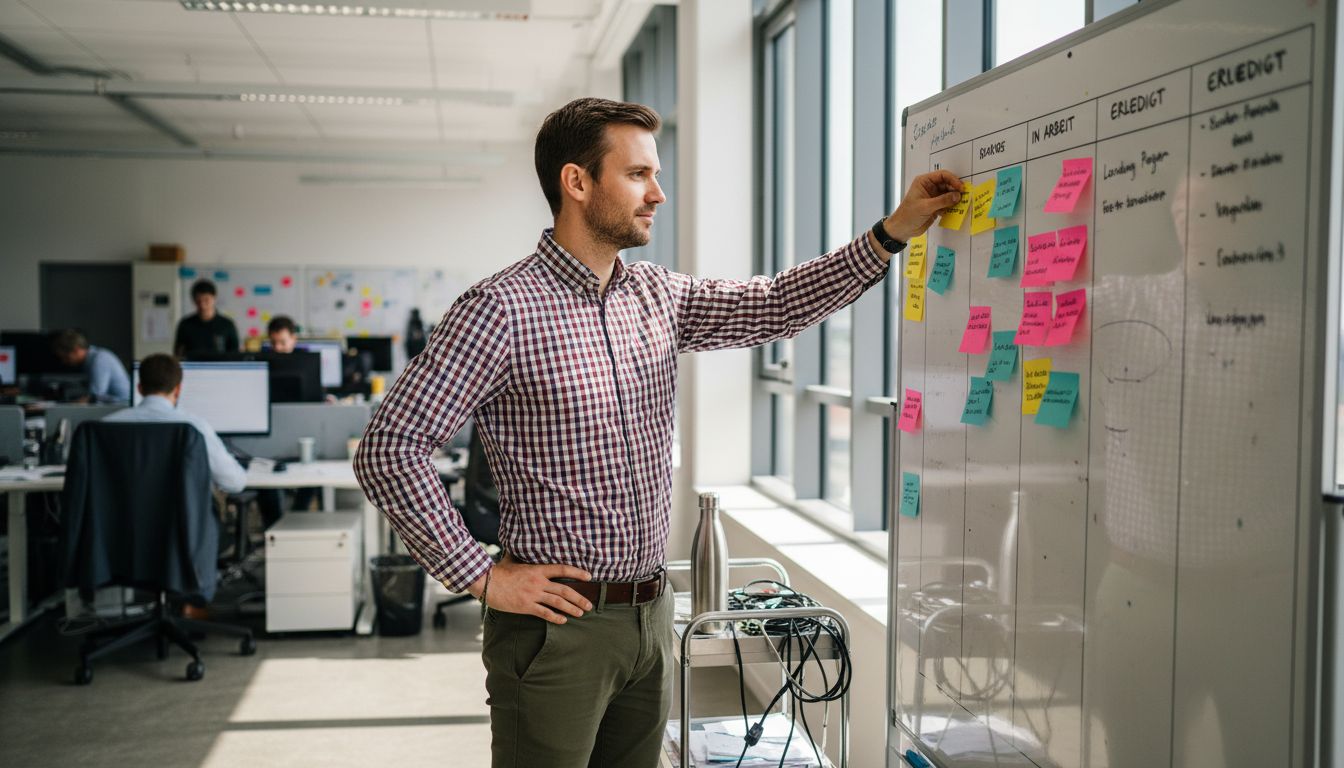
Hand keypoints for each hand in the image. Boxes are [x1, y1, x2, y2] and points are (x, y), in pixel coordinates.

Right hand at [471, 554, 593, 624]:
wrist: (486, 582)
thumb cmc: (498, 571)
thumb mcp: (512, 560)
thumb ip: (520, 556)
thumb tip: (520, 546)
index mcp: (537, 569)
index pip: (562, 569)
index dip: (577, 572)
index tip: (589, 577)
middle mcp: (538, 582)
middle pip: (565, 589)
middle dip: (579, 598)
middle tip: (589, 605)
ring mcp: (532, 594)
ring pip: (558, 602)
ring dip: (571, 608)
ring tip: (581, 613)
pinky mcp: (525, 606)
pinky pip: (544, 613)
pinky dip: (555, 617)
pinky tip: (562, 621)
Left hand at [881, 170, 964, 243]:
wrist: (902, 229)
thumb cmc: (908, 215)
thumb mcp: (925, 206)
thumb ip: (942, 201)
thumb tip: (957, 196)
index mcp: (924, 182)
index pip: (942, 175)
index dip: (953, 180)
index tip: (960, 188)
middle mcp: (929, 187)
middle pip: (947, 184)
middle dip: (956, 190)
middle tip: (964, 196)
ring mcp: (933, 197)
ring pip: (949, 194)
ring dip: (955, 199)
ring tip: (962, 203)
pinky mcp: (936, 206)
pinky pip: (947, 204)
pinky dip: (952, 206)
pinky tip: (956, 210)